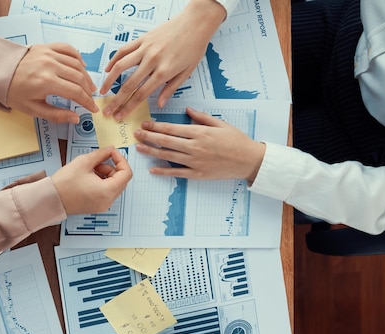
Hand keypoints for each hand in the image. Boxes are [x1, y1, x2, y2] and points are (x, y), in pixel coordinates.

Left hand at [7, 43, 98, 122]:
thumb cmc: (13, 92)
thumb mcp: (33, 109)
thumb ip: (56, 114)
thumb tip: (76, 118)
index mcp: (46, 82)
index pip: (76, 92)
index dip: (87, 102)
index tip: (93, 108)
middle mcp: (50, 65)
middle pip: (79, 78)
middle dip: (88, 90)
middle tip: (91, 98)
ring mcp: (49, 54)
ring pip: (77, 64)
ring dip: (85, 76)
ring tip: (89, 86)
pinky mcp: (46, 47)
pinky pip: (68, 49)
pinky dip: (77, 57)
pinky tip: (81, 66)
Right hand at [52, 146, 132, 214]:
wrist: (51, 199)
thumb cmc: (65, 182)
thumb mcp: (84, 162)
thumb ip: (101, 154)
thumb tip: (111, 149)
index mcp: (108, 191)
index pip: (126, 173)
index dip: (121, 160)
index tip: (111, 153)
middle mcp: (108, 201)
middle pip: (121, 180)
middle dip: (112, 167)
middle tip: (97, 161)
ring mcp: (103, 205)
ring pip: (114, 185)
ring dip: (106, 174)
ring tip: (90, 170)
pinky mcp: (97, 206)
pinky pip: (106, 191)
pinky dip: (102, 182)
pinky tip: (88, 177)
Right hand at [99, 0, 226, 119]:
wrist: (196, 23)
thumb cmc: (194, 47)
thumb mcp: (187, 72)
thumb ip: (170, 89)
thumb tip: (160, 104)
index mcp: (163, 72)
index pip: (141, 94)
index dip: (128, 108)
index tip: (120, 116)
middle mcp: (151, 60)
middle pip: (128, 85)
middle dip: (116, 100)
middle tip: (108, 111)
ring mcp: (145, 49)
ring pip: (121, 66)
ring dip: (109, 80)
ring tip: (102, 91)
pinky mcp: (142, 39)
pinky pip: (124, 50)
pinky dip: (114, 59)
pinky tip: (108, 69)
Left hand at [134, 107, 264, 181]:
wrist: (248, 160)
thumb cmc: (236, 140)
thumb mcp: (220, 123)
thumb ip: (201, 117)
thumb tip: (187, 109)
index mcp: (199, 132)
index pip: (172, 128)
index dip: (156, 126)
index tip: (145, 124)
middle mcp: (195, 146)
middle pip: (166, 141)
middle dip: (149, 136)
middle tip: (135, 134)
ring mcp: (195, 161)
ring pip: (168, 156)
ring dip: (152, 151)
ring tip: (139, 148)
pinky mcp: (197, 174)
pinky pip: (177, 172)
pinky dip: (164, 171)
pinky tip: (152, 168)